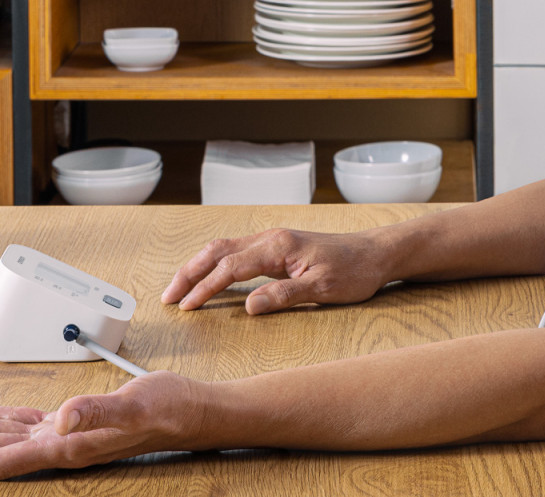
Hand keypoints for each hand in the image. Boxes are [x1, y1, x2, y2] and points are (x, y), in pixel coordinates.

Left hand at [0, 371, 202, 478]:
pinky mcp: (71, 423)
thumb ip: (96, 412)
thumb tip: (62, 418)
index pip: (2, 459)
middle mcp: (58, 446)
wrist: (191, 410)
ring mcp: (62, 436)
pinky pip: (22, 424)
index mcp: (65, 447)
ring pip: (0, 434)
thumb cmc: (166, 408)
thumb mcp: (132, 406)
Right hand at [162, 227, 390, 313]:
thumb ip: (284, 295)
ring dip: (199, 266)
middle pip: (218, 251)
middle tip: (168, 297)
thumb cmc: (354, 271)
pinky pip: (237, 252)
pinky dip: (216, 264)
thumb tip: (247, 307)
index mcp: (278, 246)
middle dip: (190, 273)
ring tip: (180, 288)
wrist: (376, 253)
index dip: (204, 287)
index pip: (230, 267)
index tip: (186, 306)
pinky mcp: (277, 247)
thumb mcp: (323, 288)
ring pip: (225, 248)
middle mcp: (271, 238)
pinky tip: (211, 277)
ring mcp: (273, 240)